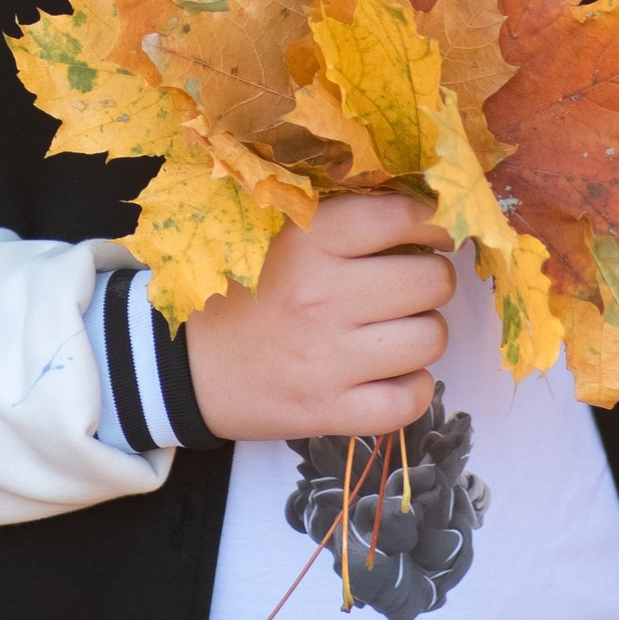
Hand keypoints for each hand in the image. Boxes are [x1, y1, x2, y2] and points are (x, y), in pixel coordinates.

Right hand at [181, 192, 453, 442]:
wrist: (186, 368)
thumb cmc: (242, 293)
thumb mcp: (279, 236)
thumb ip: (340, 218)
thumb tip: (421, 208)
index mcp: (308, 241)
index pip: (402, 216)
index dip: (430, 221)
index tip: (424, 231)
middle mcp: (322, 297)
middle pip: (432, 280)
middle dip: (430, 278)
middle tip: (407, 284)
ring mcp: (328, 360)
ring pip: (431, 338)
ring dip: (423, 332)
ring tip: (396, 328)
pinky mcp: (330, 412)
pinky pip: (412, 400)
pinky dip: (414, 387)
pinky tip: (392, 373)